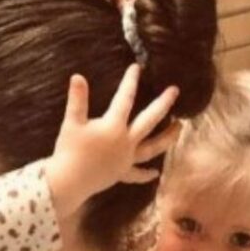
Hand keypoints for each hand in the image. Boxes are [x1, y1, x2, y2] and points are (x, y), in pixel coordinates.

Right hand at [45, 66, 179, 227]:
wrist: (69, 182)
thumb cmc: (70, 151)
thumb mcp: (71, 122)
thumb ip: (77, 99)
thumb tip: (77, 76)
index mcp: (115, 126)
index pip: (125, 99)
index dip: (130, 82)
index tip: (136, 68)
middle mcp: (126, 141)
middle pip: (150, 120)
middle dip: (163, 105)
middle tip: (175, 91)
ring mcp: (126, 159)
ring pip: (152, 147)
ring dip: (168, 138)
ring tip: (180, 128)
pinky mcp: (121, 174)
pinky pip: (136, 174)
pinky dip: (146, 174)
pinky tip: (156, 173)